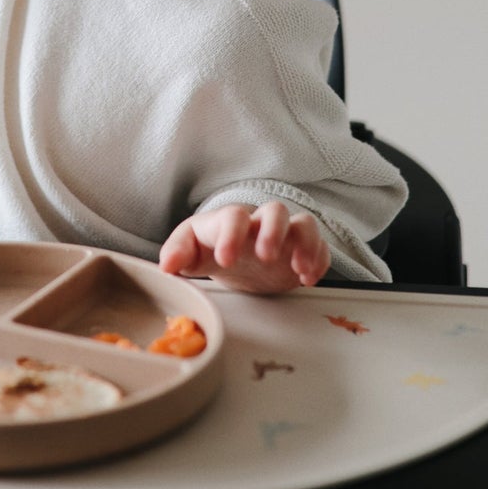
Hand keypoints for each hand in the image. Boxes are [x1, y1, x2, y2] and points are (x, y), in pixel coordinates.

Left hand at [159, 201, 330, 294]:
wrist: (233, 256)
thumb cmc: (210, 247)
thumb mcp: (190, 250)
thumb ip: (178, 253)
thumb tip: (167, 267)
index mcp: (230, 222)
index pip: (233, 217)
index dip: (231, 235)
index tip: (226, 260)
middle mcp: (259, 224)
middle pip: (275, 210)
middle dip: (273, 232)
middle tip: (265, 257)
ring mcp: (284, 236)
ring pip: (304, 224)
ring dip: (305, 244)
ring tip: (300, 269)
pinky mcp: (300, 251)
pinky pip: (321, 247)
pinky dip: (320, 260)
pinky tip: (309, 278)